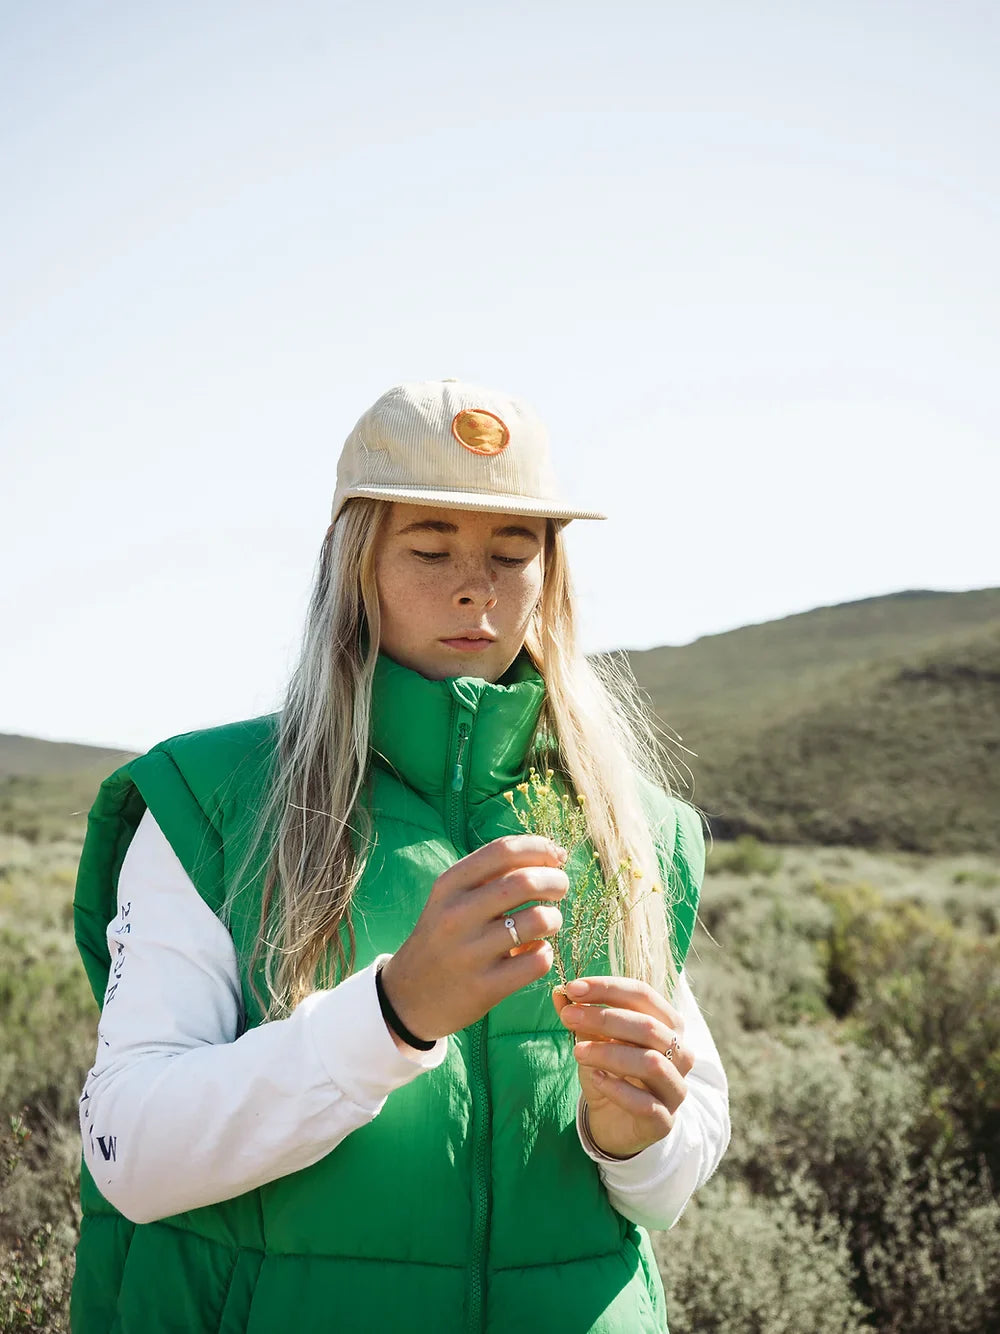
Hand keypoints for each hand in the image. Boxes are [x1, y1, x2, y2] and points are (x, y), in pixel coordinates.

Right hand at [380, 836, 568, 1041]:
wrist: (409, 996)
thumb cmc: (445, 936)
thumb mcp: (453, 898)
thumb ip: (495, 874)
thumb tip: (554, 853)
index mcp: (449, 885)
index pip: (504, 851)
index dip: (540, 848)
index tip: (556, 856)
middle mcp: (456, 915)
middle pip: (526, 882)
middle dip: (556, 881)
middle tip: (560, 888)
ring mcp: (470, 953)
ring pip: (538, 921)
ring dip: (554, 918)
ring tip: (548, 922)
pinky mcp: (485, 987)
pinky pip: (537, 961)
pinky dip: (545, 953)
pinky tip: (535, 952)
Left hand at [552, 976, 693, 1158]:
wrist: (614, 1122)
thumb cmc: (610, 1073)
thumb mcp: (593, 1041)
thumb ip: (580, 1016)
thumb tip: (559, 991)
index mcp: (667, 1024)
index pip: (643, 995)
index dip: (608, 988)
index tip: (573, 988)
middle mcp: (680, 1054)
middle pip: (648, 1026)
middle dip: (604, 1018)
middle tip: (568, 1016)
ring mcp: (675, 1088)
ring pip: (651, 1063)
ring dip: (610, 1052)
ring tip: (577, 1051)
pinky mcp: (664, 1121)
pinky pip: (646, 1104)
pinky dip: (618, 1088)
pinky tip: (595, 1078)